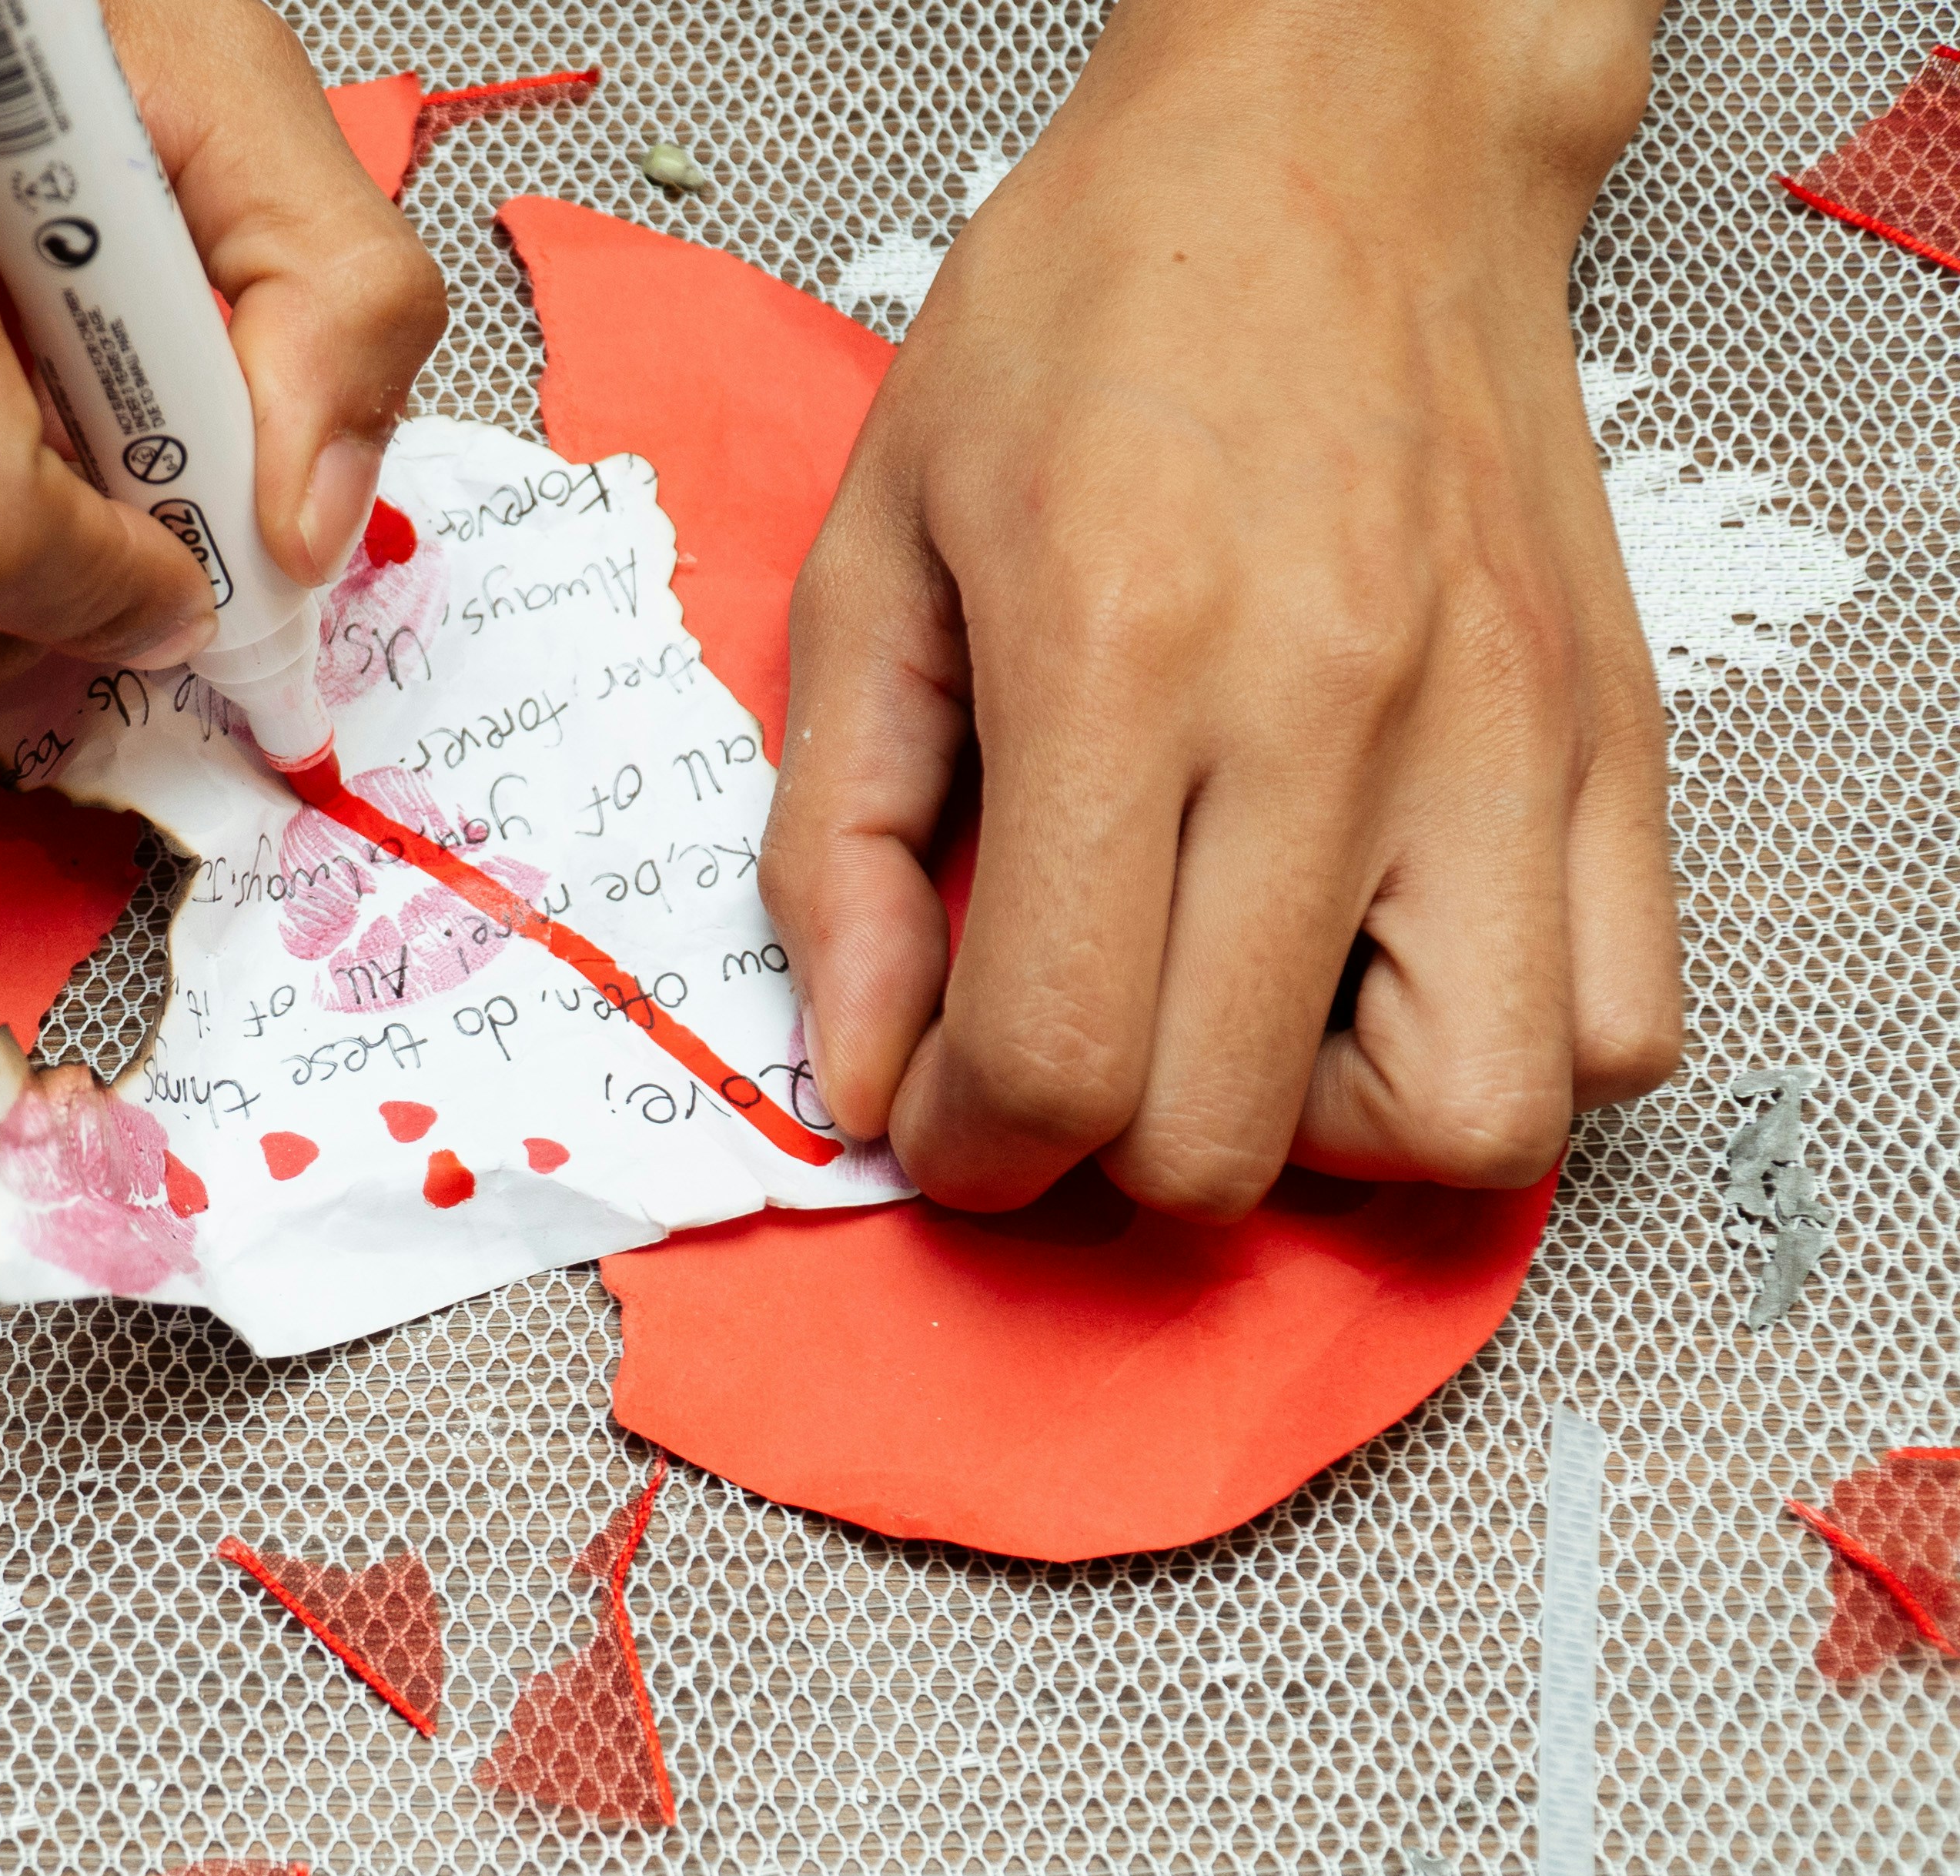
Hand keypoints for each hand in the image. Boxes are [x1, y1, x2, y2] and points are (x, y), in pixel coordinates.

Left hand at [762, 0, 1685, 1216]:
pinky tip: (1377, 969)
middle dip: (1108, 1152)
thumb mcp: (874, 554)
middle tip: (1066, 1055)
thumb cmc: (1090, 320)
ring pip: (1465, 1126)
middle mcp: (1333, 714)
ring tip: (1239, 1022)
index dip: (973, 1146)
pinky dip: (1501, 1060)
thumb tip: (859, 1074)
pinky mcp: (1611, 734)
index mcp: (1121, 662)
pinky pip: (1617, 1025)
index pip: (1058, 1059)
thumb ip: (841, 842)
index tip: (944, 1109)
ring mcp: (1502, 733)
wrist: (1329, 140)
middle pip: (1235, 1133)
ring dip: (1324, 1133)